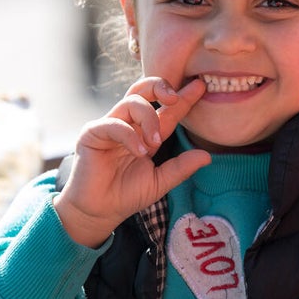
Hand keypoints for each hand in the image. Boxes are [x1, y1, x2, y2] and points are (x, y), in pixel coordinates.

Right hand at [54, 77, 210, 247]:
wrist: (99, 212)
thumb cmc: (126, 195)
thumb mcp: (160, 181)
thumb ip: (181, 167)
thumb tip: (207, 156)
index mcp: (144, 132)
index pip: (166, 110)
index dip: (183, 99)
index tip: (200, 86)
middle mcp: (127, 124)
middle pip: (142, 90)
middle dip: (160, 86)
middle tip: (175, 98)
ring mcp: (109, 126)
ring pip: (132, 102)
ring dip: (149, 119)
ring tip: (155, 144)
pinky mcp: (92, 133)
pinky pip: (113, 124)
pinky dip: (130, 136)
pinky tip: (139, 152)